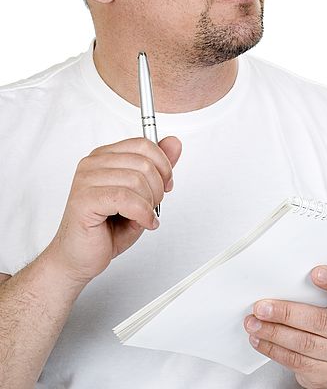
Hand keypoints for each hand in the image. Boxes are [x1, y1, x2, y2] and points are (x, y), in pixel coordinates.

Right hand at [45, 136, 181, 286]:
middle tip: (152, 206)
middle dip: (157, 188)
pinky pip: (125, 199)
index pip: (143, 144)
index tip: (166, 184)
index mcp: (105, 157)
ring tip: (143, 216)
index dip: (163, 165)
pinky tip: (142, 222)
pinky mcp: (84, 199)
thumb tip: (174, 143)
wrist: (78, 257)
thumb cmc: (106, 228)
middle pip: (143, 162)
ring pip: (136, 180)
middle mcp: (93, 164)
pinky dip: (142, 213)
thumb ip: (157, 168)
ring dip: (149, 204)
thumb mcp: (142, 194)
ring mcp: (86, 180)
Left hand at [244, 265, 326, 388]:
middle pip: (321, 321)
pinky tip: (261, 340)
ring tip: (253, 323)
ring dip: (273, 333)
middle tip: (261, 307)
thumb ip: (321, 289)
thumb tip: (284, 278)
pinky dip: (274, 350)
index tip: (315, 273)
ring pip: (305, 344)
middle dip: (286, 313)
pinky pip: (298, 362)